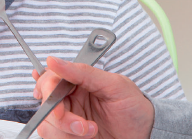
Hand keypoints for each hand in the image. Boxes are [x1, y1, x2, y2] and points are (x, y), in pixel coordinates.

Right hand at [32, 56, 153, 138]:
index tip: (58, 107)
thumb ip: (83, 72)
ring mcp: (69, 120)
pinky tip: (87, 138)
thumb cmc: (134, 107)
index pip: (49, 80)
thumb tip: (54, 61)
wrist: (146, 134)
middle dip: (62, 119)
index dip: (48, 91)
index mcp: (77, 82)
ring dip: (68, 133)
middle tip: (82, 125)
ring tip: (91, 131)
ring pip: (47, 127)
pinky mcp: (70, 137)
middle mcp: (69, 100)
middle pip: (45, 106)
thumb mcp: (114, 84)